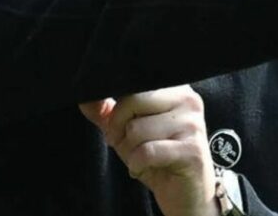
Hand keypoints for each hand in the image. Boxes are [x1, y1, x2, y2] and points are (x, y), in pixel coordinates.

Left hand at [80, 87, 217, 215]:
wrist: (185, 191)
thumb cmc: (157, 156)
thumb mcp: (127, 130)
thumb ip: (106, 111)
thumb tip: (84, 97)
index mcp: (175, 88)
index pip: (132, 84)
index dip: (118, 109)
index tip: (120, 126)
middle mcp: (188, 100)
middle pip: (132, 100)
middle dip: (119, 127)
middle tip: (127, 144)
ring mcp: (192, 124)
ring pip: (136, 129)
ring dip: (130, 151)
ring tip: (142, 158)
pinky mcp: (192, 150)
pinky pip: (146, 152)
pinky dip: (137, 165)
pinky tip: (144, 169)